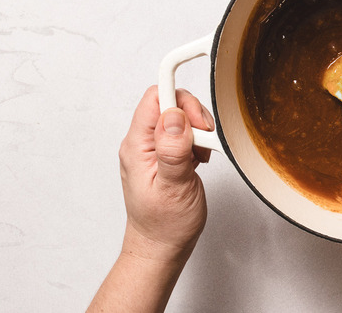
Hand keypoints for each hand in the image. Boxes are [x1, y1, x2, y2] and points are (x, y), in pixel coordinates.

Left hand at [89, 86, 213, 311]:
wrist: (160, 246)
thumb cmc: (163, 223)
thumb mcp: (171, 187)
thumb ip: (172, 150)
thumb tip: (174, 117)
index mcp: (137, 146)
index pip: (155, 99)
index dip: (179, 96)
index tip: (198, 97)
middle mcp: (142, 143)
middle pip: (170, 104)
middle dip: (195, 116)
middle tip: (204, 141)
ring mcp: (154, 149)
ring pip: (180, 117)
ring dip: (198, 131)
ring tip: (201, 155)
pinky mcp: (167, 155)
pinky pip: (184, 133)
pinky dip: (198, 141)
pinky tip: (199, 159)